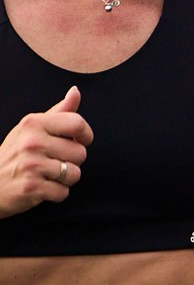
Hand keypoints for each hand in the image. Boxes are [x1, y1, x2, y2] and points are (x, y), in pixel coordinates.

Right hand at [0, 88, 90, 216]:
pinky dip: (56, 193)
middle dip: (72, 161)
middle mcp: (32, 142)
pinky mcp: (32, 187)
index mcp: (33, 123)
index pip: (77, 124)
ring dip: (65, 179)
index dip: (85, 135)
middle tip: (53, 161)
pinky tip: (42, 187)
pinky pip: (63, 192)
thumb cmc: (17, 153)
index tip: (79, 141)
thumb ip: (58, 112)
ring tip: (47, 174)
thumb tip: (76, 91)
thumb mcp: (32, 128)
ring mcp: (31, 165)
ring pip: (74, 174)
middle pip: (80, 153)